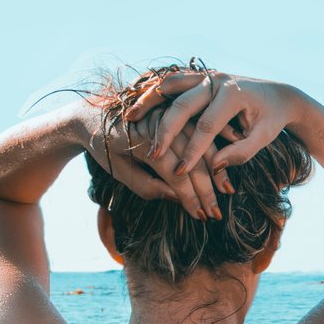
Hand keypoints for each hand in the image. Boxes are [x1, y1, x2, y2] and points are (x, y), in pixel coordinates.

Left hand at [79, 100, 226, 220]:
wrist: (91, 114)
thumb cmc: (103, 149)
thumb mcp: (119, 173)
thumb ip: (148, 187)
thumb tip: (178, 197)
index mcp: (143, 141)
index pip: (175, 174)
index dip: (189, 197)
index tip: (201, 216)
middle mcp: (159, 123)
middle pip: (192, 160)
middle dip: (206, 190)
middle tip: (216, 213)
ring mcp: (169, 112)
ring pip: (201, 142)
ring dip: (216, 168)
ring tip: (226, 191)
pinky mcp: (175, 108)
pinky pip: (201, 124)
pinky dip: (218, 138)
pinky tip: (232, 154)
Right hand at [124, 70, 299, 178]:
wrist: (278, 95)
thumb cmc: (271, 119)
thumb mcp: (263, 138)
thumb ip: (241, 153)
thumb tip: (217, 167)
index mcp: (234, 94)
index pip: (208, 126)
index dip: (193, 150)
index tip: (179, 172)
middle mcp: (217, 80)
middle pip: (183, 105)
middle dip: (166, 131)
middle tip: (153, 153)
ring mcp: (206, 75)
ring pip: (171, 86)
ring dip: (150, 102)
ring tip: (130, 120)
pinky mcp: (199, 76)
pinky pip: (172, 82)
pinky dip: (154, 92)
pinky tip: (139, 106)